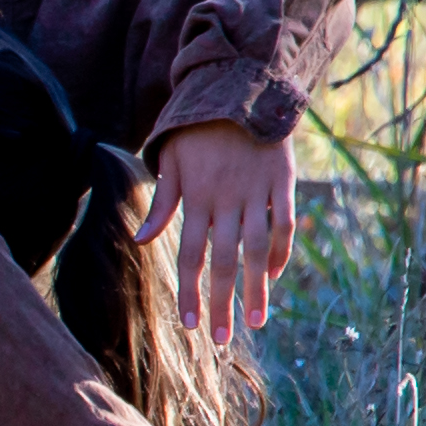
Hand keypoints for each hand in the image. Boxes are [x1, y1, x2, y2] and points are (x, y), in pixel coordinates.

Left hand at [138, 119, 297, 337]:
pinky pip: (285, 225)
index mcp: (197, 198)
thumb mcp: (170, 159)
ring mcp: (259, 193)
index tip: (191, 325)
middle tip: (221, 338)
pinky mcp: (284, 184)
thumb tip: (140, 240)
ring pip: (258, 251)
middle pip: (226, 262)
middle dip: (222, 303)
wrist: (243, 86)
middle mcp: (228, 200)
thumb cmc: (197, 128)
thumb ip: (160, 203)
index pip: (192, 256)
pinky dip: (281, 253)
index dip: (192, 292)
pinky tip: (273, 277)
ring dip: (256, 289)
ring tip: (254, 321)